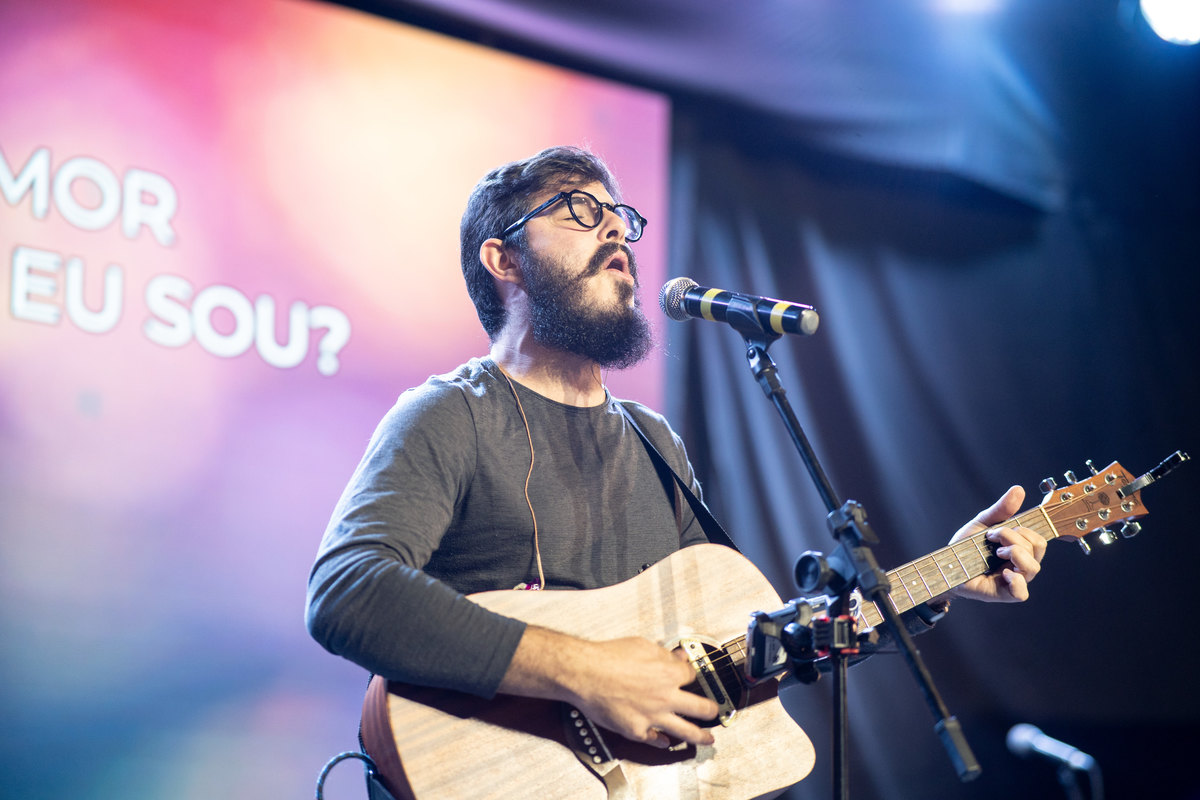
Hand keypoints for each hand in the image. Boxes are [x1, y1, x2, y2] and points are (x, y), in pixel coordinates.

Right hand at [499, 627, 718, 747]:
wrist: (584, 673)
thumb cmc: (608, 657)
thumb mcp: (642, 645)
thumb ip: (663, 654)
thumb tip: (677, 656)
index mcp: (670, 672)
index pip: (693, 676)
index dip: (695, 677)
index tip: (697, 679)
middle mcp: (667, 696)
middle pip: (702, 708)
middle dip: (712, 710)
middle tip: (715, 712)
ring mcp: (654, 716)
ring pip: (687, 731)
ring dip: (701, 736)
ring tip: (708, 740)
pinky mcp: (638, 730)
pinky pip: (656, 739)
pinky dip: (662, 741)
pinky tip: (666, 742)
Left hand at [948, 485, 1046, 602]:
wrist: (944, 565)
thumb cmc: (965, 547)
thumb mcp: (982, 524)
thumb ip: (1001, 510)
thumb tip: (1018, 490)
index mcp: (1019, 549)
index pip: (1039, 539)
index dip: (1028, 530)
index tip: (1002, 527)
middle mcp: (1020, 565)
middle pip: (1038, 548)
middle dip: (1015, 536)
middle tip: (992, 536)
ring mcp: (1013, 580)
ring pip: (1033, 567)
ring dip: (1015, 552)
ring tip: (996, 552)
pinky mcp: (1002, 594)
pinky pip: (1022, 593)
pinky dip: (1017, 581)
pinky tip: (1004, 573)